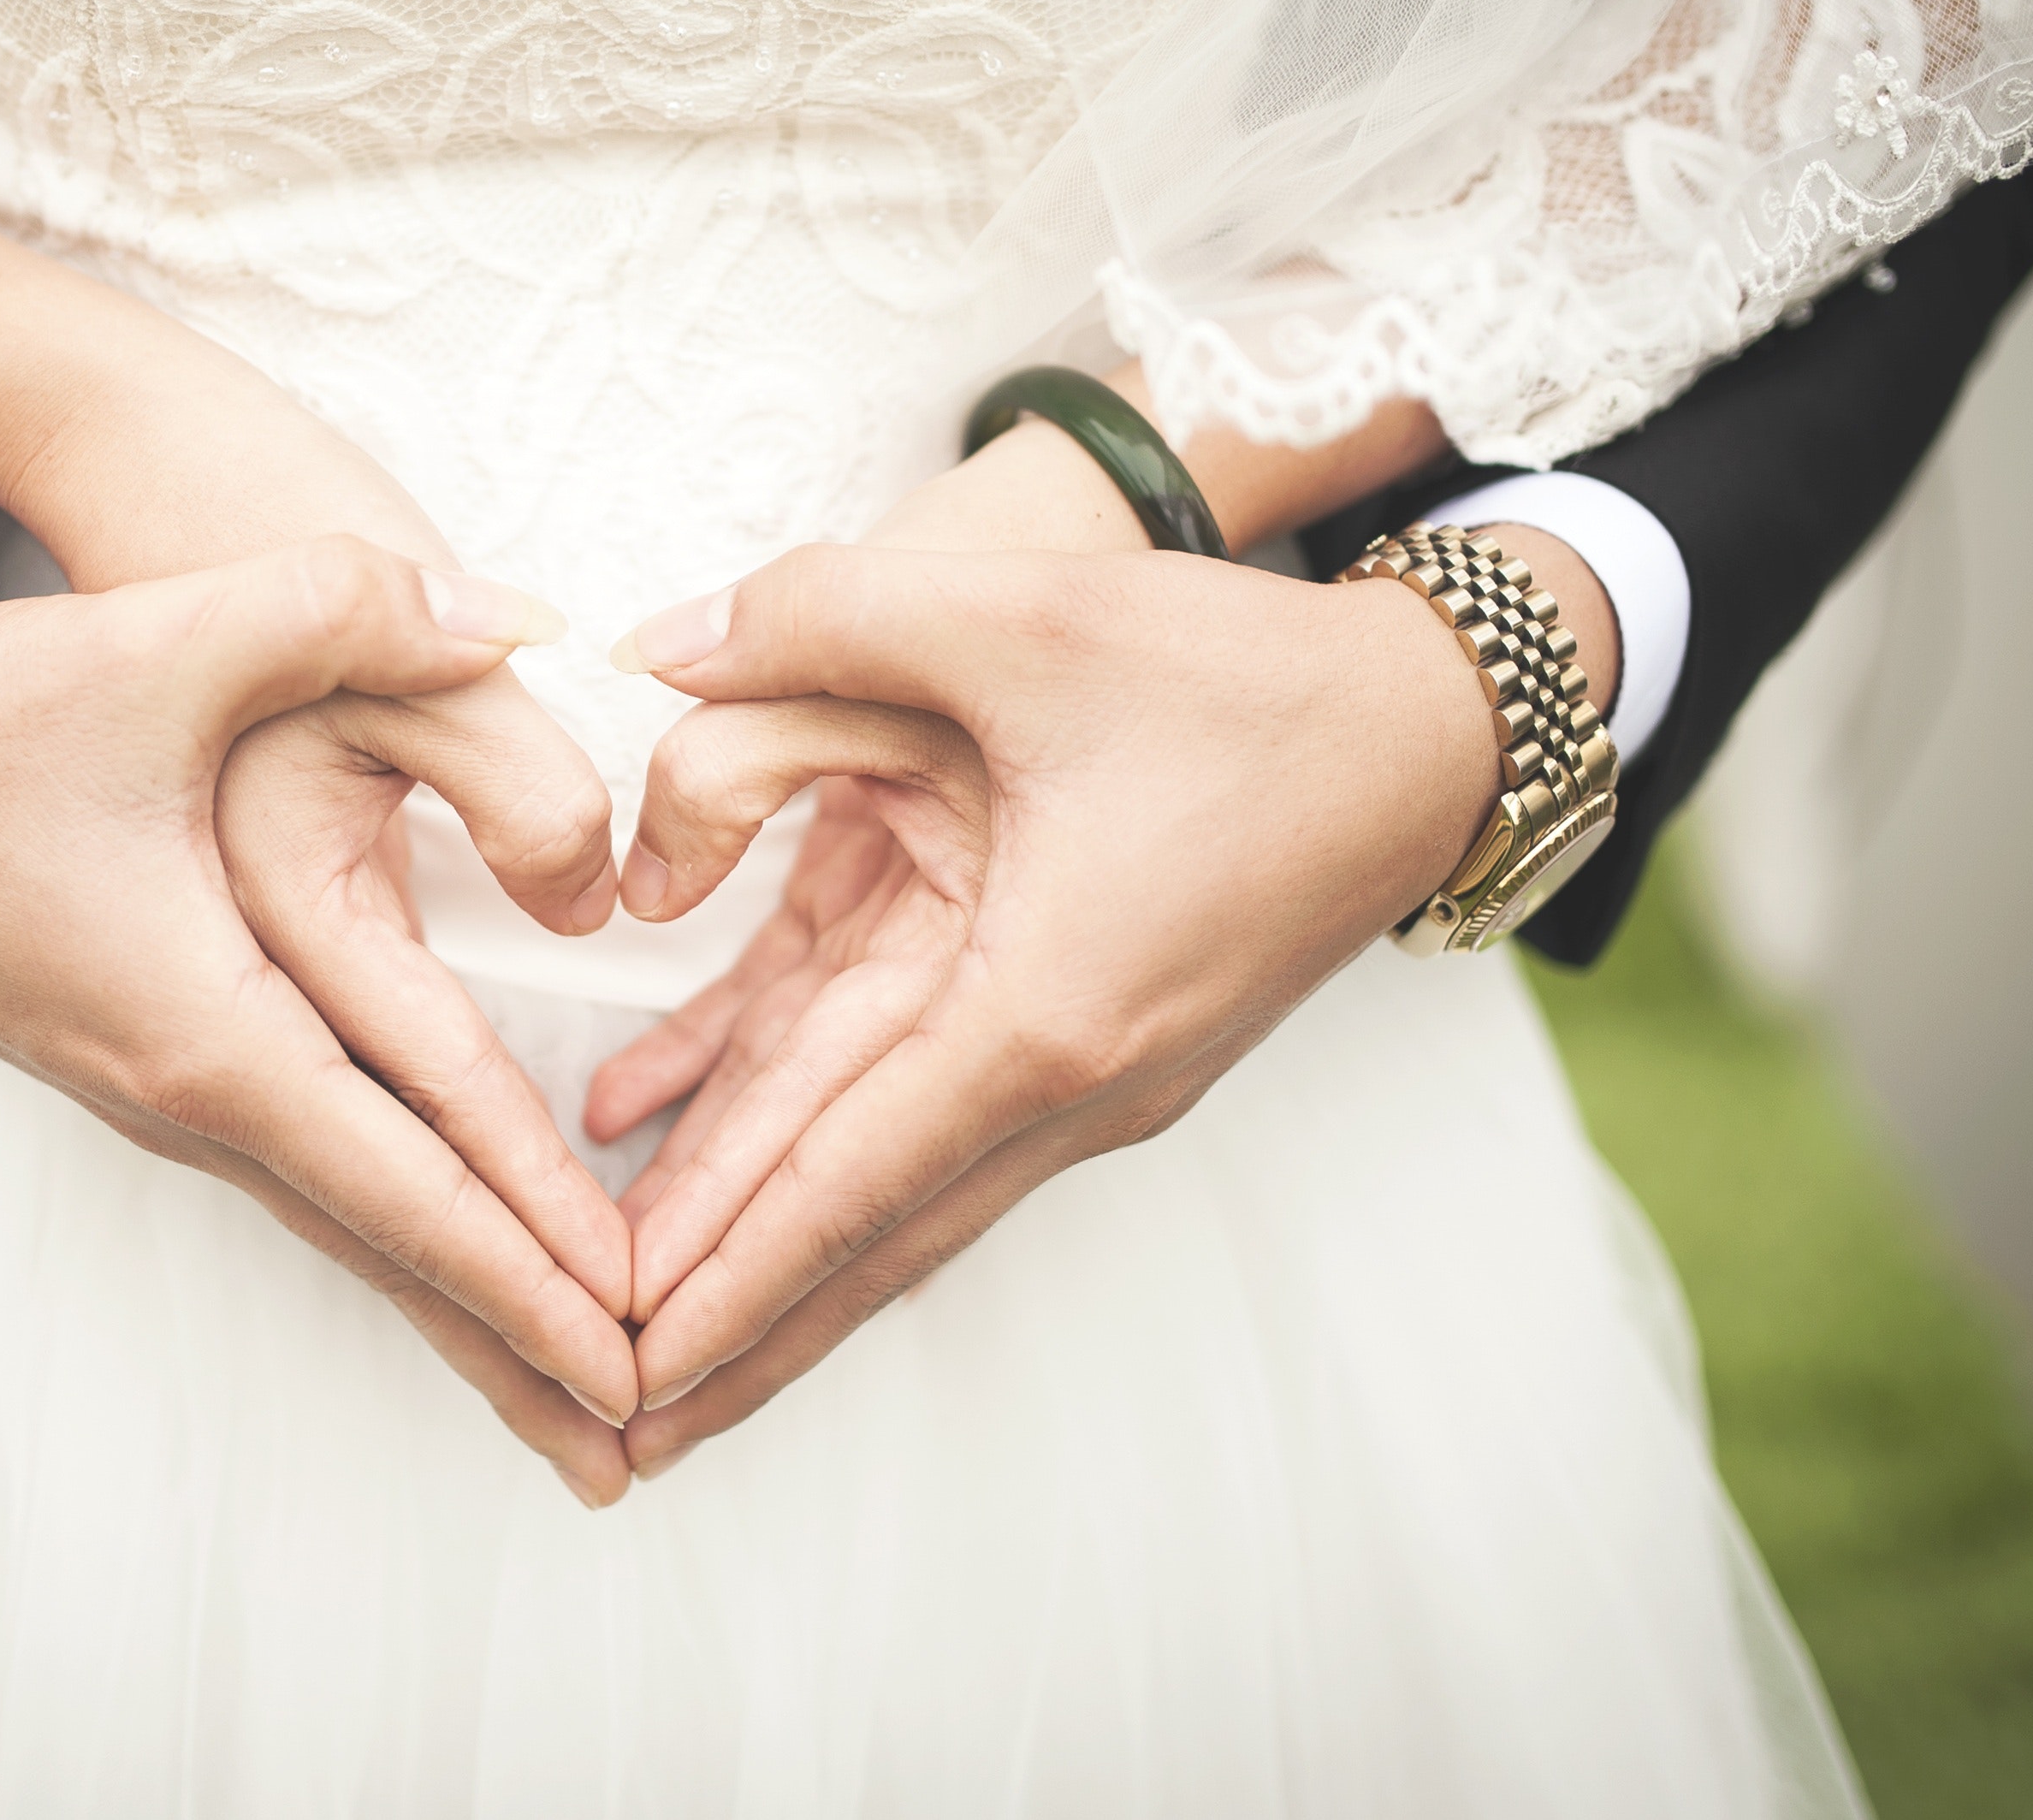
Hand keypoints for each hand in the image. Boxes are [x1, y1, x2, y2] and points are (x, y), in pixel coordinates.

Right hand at [0, 183, 647, 1458]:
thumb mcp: (157, 641)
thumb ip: (344, 607)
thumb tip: (517, 618)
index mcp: (207, 1026)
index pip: (406, 1179)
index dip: (532, 1264)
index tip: (638, 1351)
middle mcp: (187, 1094)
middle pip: (389, 1248)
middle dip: (519, 1344)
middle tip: (645, 1443)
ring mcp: (162, 1094)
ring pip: (349, 1225)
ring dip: (463, 1307)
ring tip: (569, 1393)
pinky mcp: (151, 1064)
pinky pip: (310, 1179)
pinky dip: (399, 1236)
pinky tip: (451, 1260)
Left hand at [599, 542, 1508, 1474]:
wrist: (1426, 733)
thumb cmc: (1240, 679)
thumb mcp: (1019, 611)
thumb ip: (816, 616)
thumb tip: (650, 649)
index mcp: (1039, 1011)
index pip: (842, 1180)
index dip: (721, 1276)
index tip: (624, 1369)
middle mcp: (1067, 1083)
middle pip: (863, 1237)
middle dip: (734, 1333)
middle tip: (607, 1421)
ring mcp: (1086, 1080)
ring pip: (891, 1198)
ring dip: (772, 1269)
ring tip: (659, 1349)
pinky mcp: (1086, 1043)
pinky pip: (923, 1120)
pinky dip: (817, 1150)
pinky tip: (696, 1130)